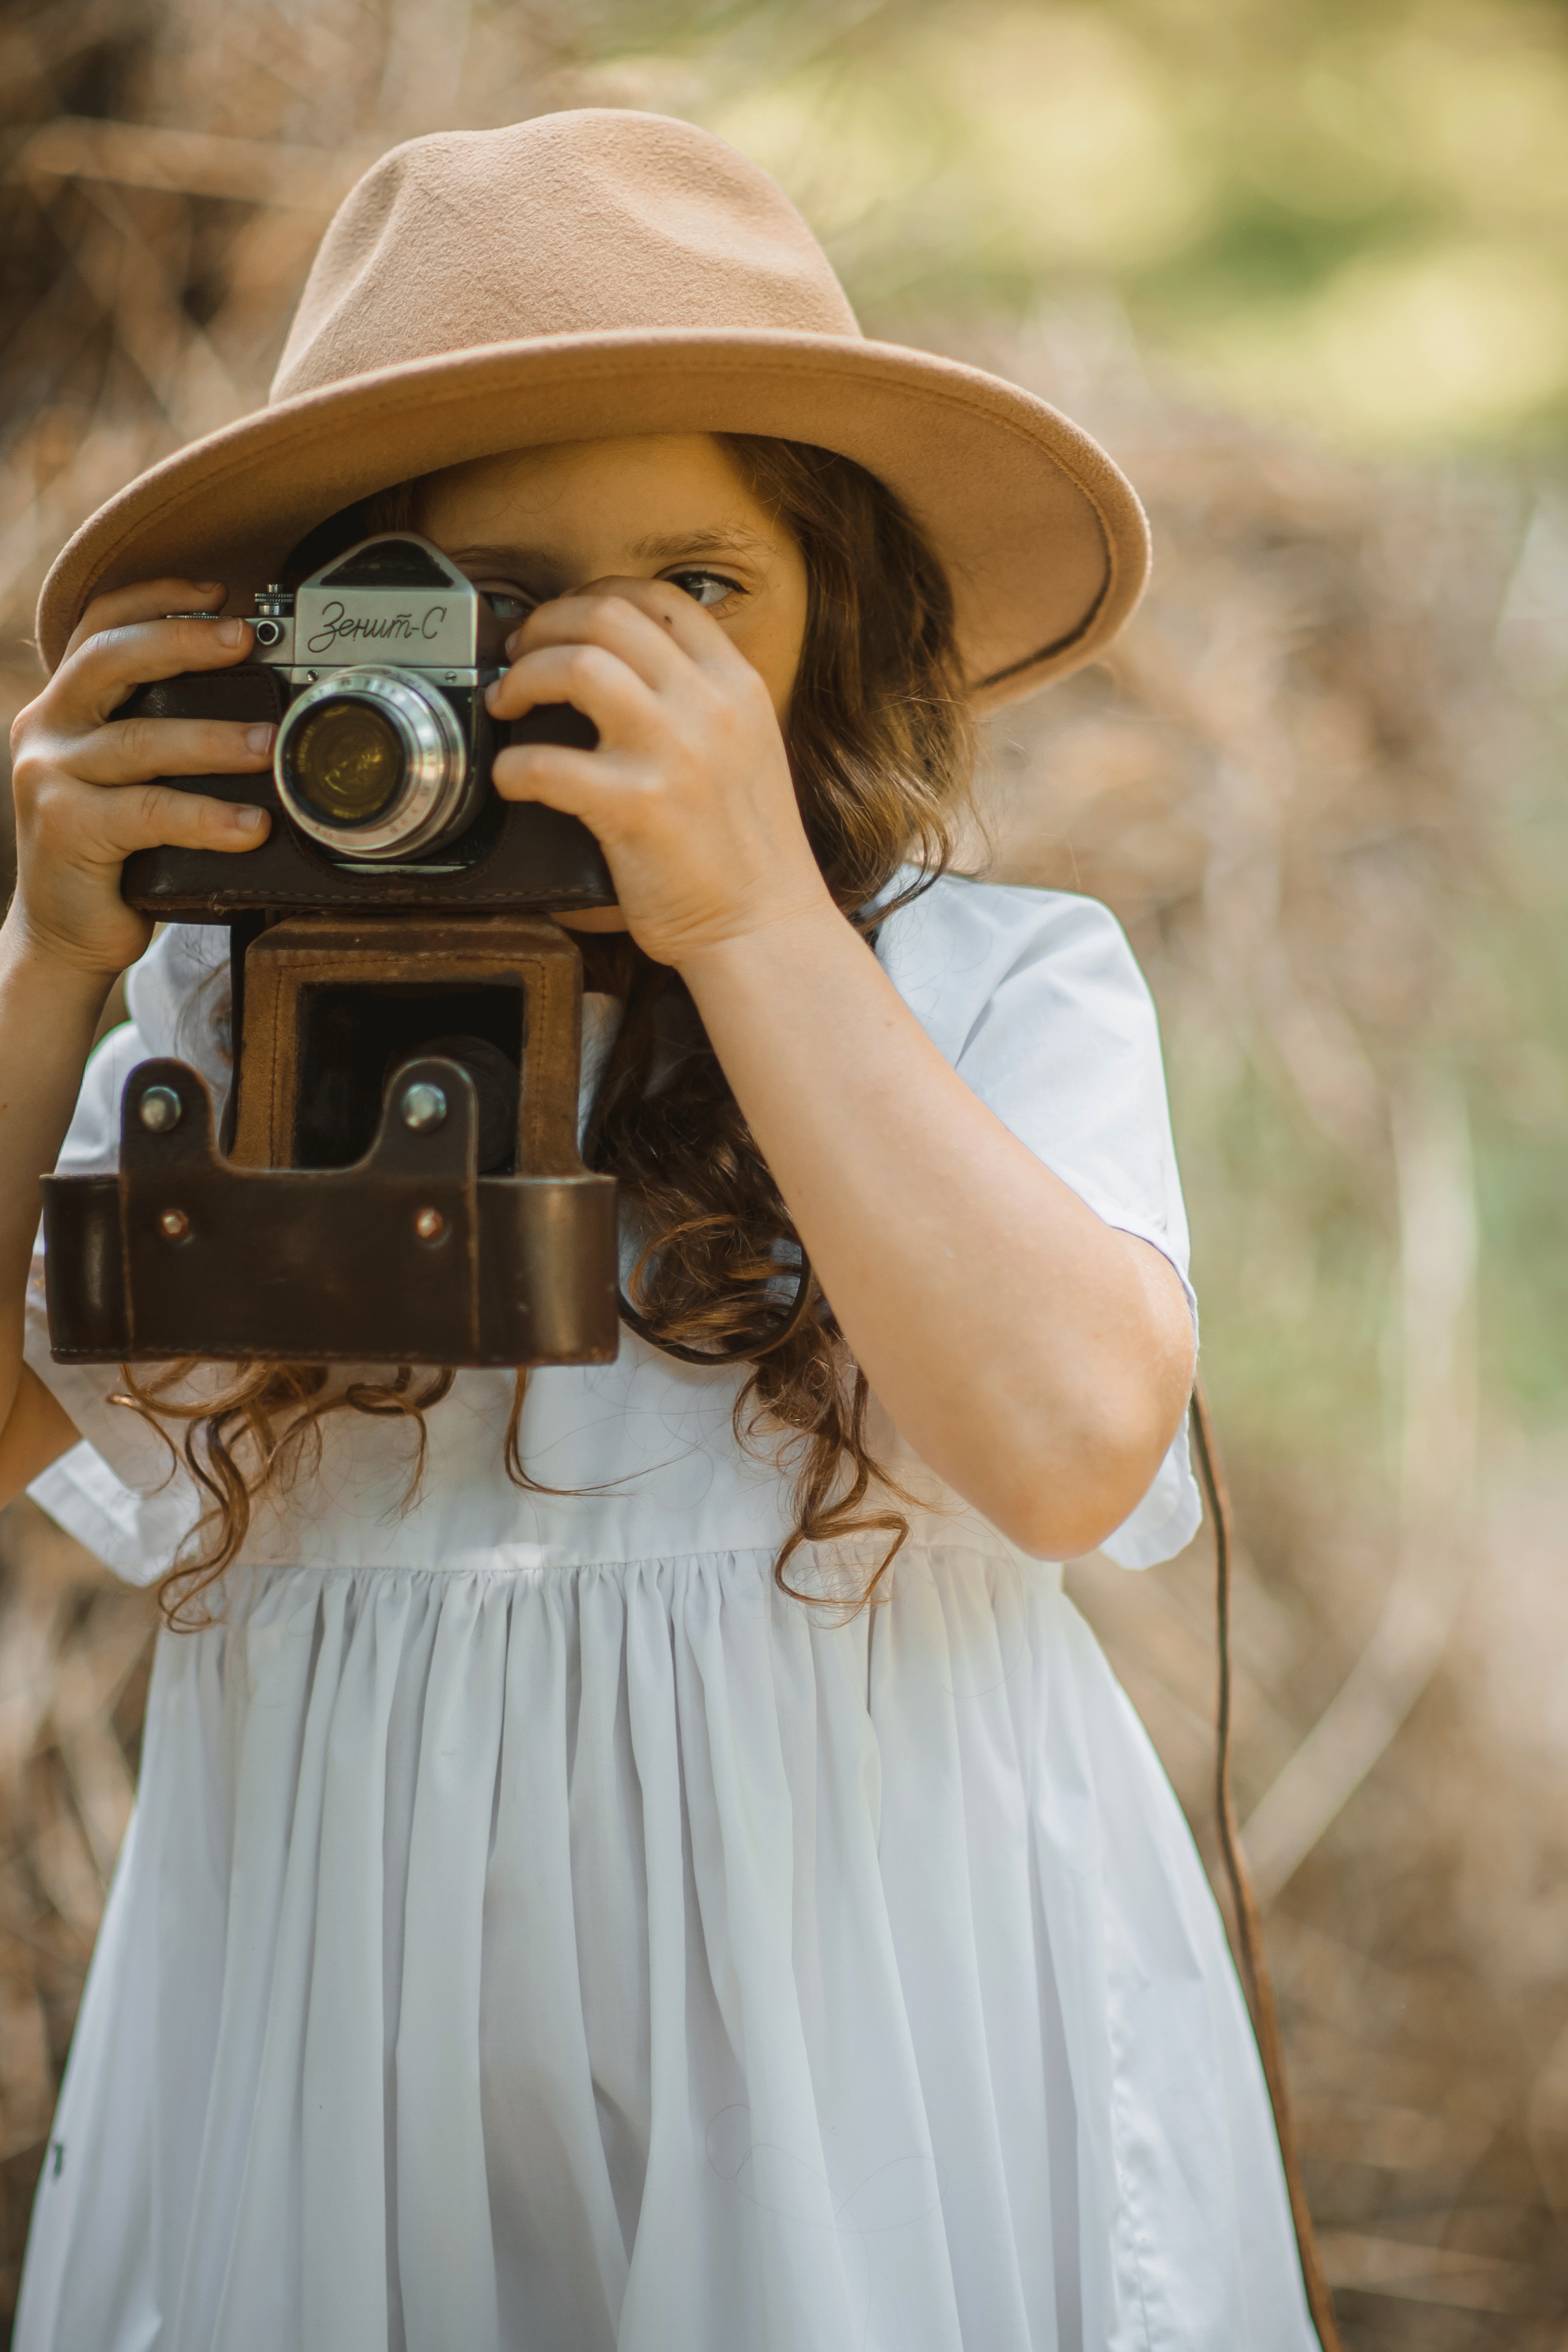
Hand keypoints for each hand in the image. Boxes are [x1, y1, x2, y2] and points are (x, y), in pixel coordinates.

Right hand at [7, 579, 273, 982]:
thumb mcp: (133, 779)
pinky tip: (251, 825)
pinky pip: (149, 813)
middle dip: (183, 642)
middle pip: (112, 661)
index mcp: (65, 705)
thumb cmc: (115, 852)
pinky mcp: (67, 828)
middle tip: (246, 641)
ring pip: (140, 741)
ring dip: (213, 740)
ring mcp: (51, 777)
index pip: (101, 625)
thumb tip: (262, 710)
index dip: (157, 598)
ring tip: (268, 745)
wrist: (65, 932)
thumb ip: (165, 735)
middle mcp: (48, 728)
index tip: (219, 592)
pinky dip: (207, 817)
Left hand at [486, 578, 832, 967]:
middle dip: (545, 624)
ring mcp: (673, 752)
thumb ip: (701, 702)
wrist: (764, 928)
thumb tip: (628, 670)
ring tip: (508, 702)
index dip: (594, 595)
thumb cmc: (748, 854)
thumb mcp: (747, 750)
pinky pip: (546, 763)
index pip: (658, 599)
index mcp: (736, 685)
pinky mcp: (635, 807)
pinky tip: (512, 781)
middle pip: (607, 615)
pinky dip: (513, 769)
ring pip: (576, 665)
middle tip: (520, 656)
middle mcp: (708, 706)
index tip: (565, 623)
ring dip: (523, 677)